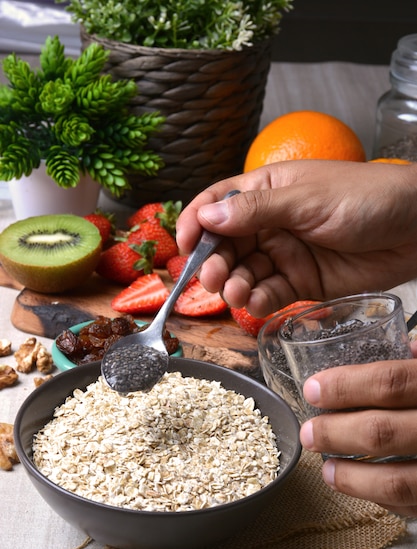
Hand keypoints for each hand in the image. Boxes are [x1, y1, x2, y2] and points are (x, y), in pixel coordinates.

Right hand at [176, 160, 416, 316]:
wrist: (416, 229)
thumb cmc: (366, 198)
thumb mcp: (307, 199)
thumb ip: (257, 210)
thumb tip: (207, 215)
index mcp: (267, 190)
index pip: (218, 203)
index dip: (196, 222)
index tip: (183, 245)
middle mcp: (270, 223)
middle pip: (226, 244)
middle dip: (214, 262)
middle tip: (213, 278)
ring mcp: (285, 254)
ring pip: (245, 273)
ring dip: (235, 285)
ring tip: (237, 293)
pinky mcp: (302, 282)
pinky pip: (270, 294)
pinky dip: (258, 301)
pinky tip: (256, 304)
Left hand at [299, 347, 416, 516]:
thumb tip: (407, 347)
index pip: (389, 383)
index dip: (346, 386)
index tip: (313, 389)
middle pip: (382, 432)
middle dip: (335, 433)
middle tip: (308, 433)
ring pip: (396, 482)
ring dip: (352, 477)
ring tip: (326, 468)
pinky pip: (411, 505)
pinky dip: (380, 498)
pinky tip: (359, 487)